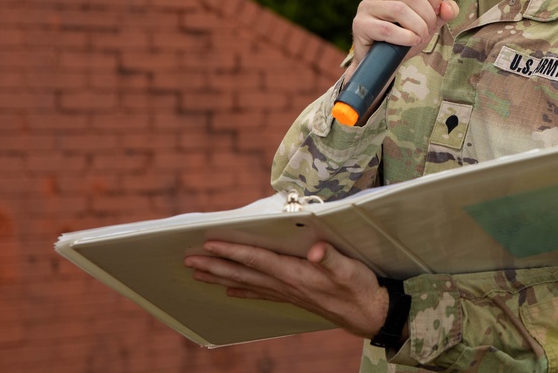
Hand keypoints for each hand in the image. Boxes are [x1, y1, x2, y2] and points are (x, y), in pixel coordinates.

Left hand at [184, 241, 389, 339]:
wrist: (369, 314)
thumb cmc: (360, 288)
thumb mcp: (350, 269)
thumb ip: (331, 259)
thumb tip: (316, 249)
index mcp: (296, 274)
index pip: (257, 260)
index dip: (233, 252)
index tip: (209, 244)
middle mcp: (287, 284)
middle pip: (244, 273)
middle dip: (215, 266)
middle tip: (188, 261)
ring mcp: (288, 292)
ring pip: (247, 283)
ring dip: (221, 277)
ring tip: (198, 273)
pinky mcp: (294, 296)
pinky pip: (260, 292)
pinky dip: (243, 289)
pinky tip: (230, 289)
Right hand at [349, 0, 459, 71]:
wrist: (383, 63)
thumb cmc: (404, 37)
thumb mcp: (428, 23)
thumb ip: (442, 13)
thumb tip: (448, 8)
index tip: (436, 12)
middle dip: (427, 17)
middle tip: (428, 31)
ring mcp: (366, 6)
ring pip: (400, 10)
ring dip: (417, 27)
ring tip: (420, 37)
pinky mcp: (360, 24)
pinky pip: (387, 28)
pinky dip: (405, 37)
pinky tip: (411, 41)